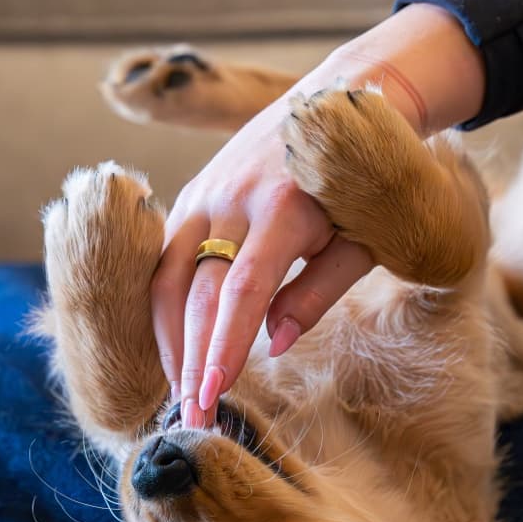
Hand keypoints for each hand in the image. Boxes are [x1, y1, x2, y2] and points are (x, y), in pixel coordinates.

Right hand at [151, 97, 372, 427]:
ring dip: (167, 340)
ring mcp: (205, 192)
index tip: (212, 396)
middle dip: (191, 361)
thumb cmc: (361, 183)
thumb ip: (319, 290)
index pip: (243, 291)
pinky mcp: (192, 193)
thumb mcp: (361, 237)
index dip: (224, 346)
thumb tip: (274, 344)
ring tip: (180, 393)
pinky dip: (161, 306)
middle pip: (196, 292)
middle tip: (194, 420)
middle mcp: (232, 198)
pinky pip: (164, 256)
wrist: (339, 101)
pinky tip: (170, 345)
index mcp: (283, 208)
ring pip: (166, 276)